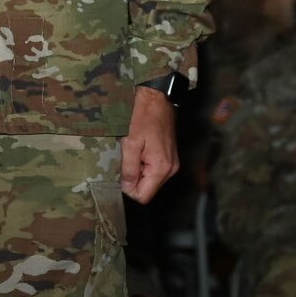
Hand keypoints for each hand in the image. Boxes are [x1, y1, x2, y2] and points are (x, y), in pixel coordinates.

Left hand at [121, 88, 178, 203]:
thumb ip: (129, 169)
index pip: (143, 196)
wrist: (157, 100)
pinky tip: (141, 149)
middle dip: (134, 178)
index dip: (129, 189)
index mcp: (161, 168)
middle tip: (129, 157)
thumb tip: (127, 188)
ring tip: (135, 151)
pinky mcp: (169, 157)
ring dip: (138, 170)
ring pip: (150, 180)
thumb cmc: (144, 117)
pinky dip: (144, 164)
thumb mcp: (131, 144)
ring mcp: (172, 163)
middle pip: (147, 189)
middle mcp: (171, 169)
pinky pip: (154, 170)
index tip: (123, 172)